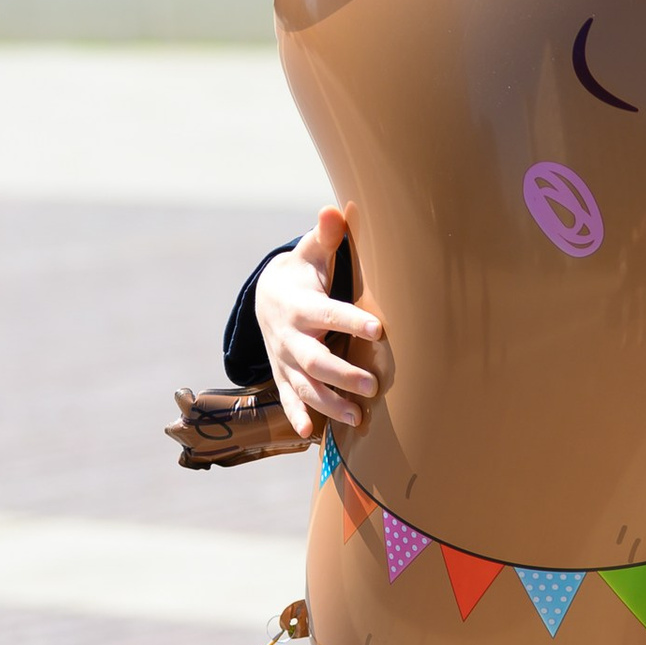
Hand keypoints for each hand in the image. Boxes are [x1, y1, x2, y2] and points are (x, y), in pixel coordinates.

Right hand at [255, 208, 386, 439]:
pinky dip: (297, 416)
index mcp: (302, 305)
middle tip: (373, 385)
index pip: (328, 314)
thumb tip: (334, 210)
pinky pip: (289, 399)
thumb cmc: (304, 273)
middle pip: (315, 360)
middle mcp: (291, 337)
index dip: (351, 321)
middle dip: (342, 374)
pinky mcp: (284, 375)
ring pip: (305, 386)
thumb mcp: (311, 253)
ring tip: (359, 418)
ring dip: (329, 404)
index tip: (378, 330)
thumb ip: (325, 236)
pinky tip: (312, 434)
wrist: (266, 298)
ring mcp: (285, 360)